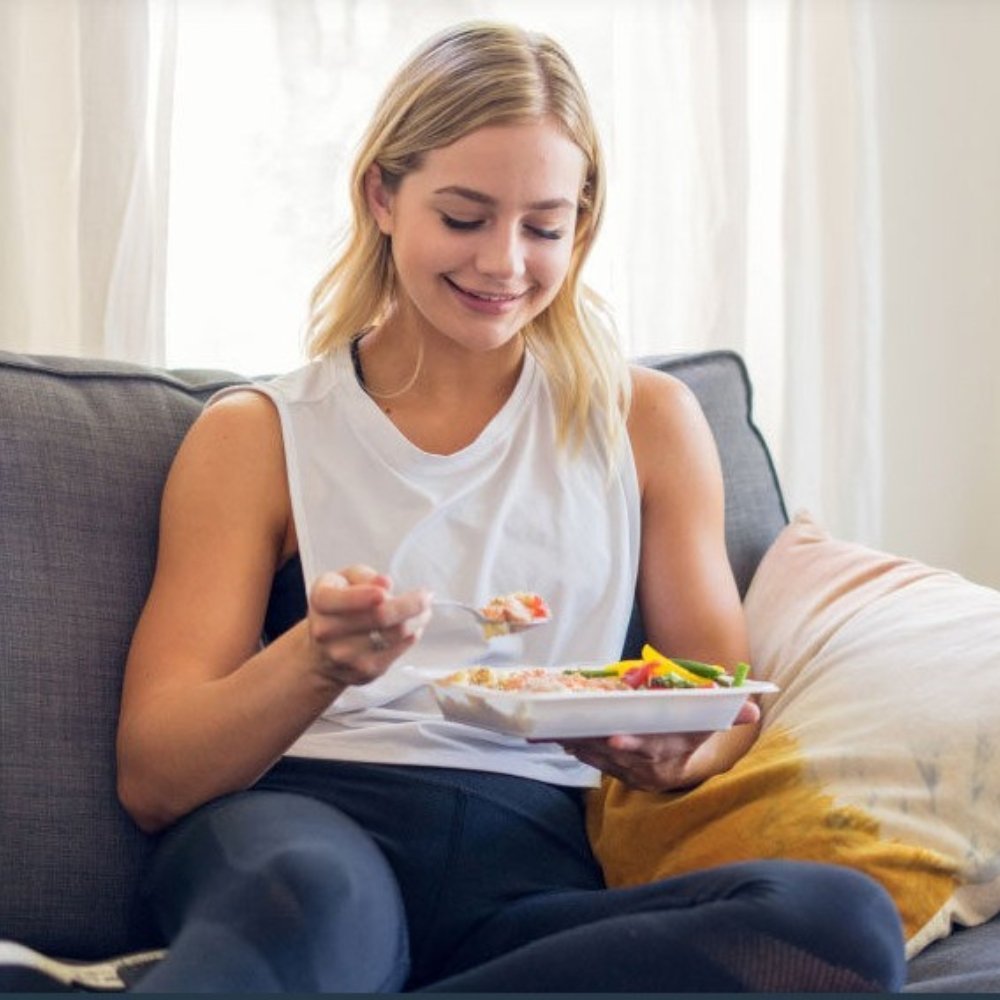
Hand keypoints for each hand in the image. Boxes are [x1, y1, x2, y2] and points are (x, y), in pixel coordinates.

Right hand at [307, 565, 431, 687]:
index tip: (387, 589)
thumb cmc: (338, 607)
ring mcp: (346, 655)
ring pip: (395, 634)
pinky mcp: (366, 671)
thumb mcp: (343, 580)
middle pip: (379, 617)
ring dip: (418, 619)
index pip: (342, 599)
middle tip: (426, 595)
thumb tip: (385, 583)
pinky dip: (413, 635)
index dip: (365, 596)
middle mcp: (328, 631)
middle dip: (411, 603)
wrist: (322, 653)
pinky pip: (400, 650)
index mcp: (321, 602)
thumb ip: (363, 577)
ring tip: (423, 610)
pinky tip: (413, 626)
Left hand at [556, 700, 759, 792]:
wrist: (686, 764)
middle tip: (570, 727)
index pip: (650, 751)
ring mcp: (630, 775)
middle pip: (616, 756)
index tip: (614, 738)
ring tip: (554, 728)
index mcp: (671, 755)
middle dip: (592, 743)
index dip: (632, 746)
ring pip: (598, 760)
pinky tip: (555, 735)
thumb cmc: (694, 732)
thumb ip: (729, 713)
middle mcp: (648, 770)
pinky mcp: (615, 775)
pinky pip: (590, 762)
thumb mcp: (711, 721)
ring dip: (576, 744)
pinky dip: (574, 748)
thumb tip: (753, 708)